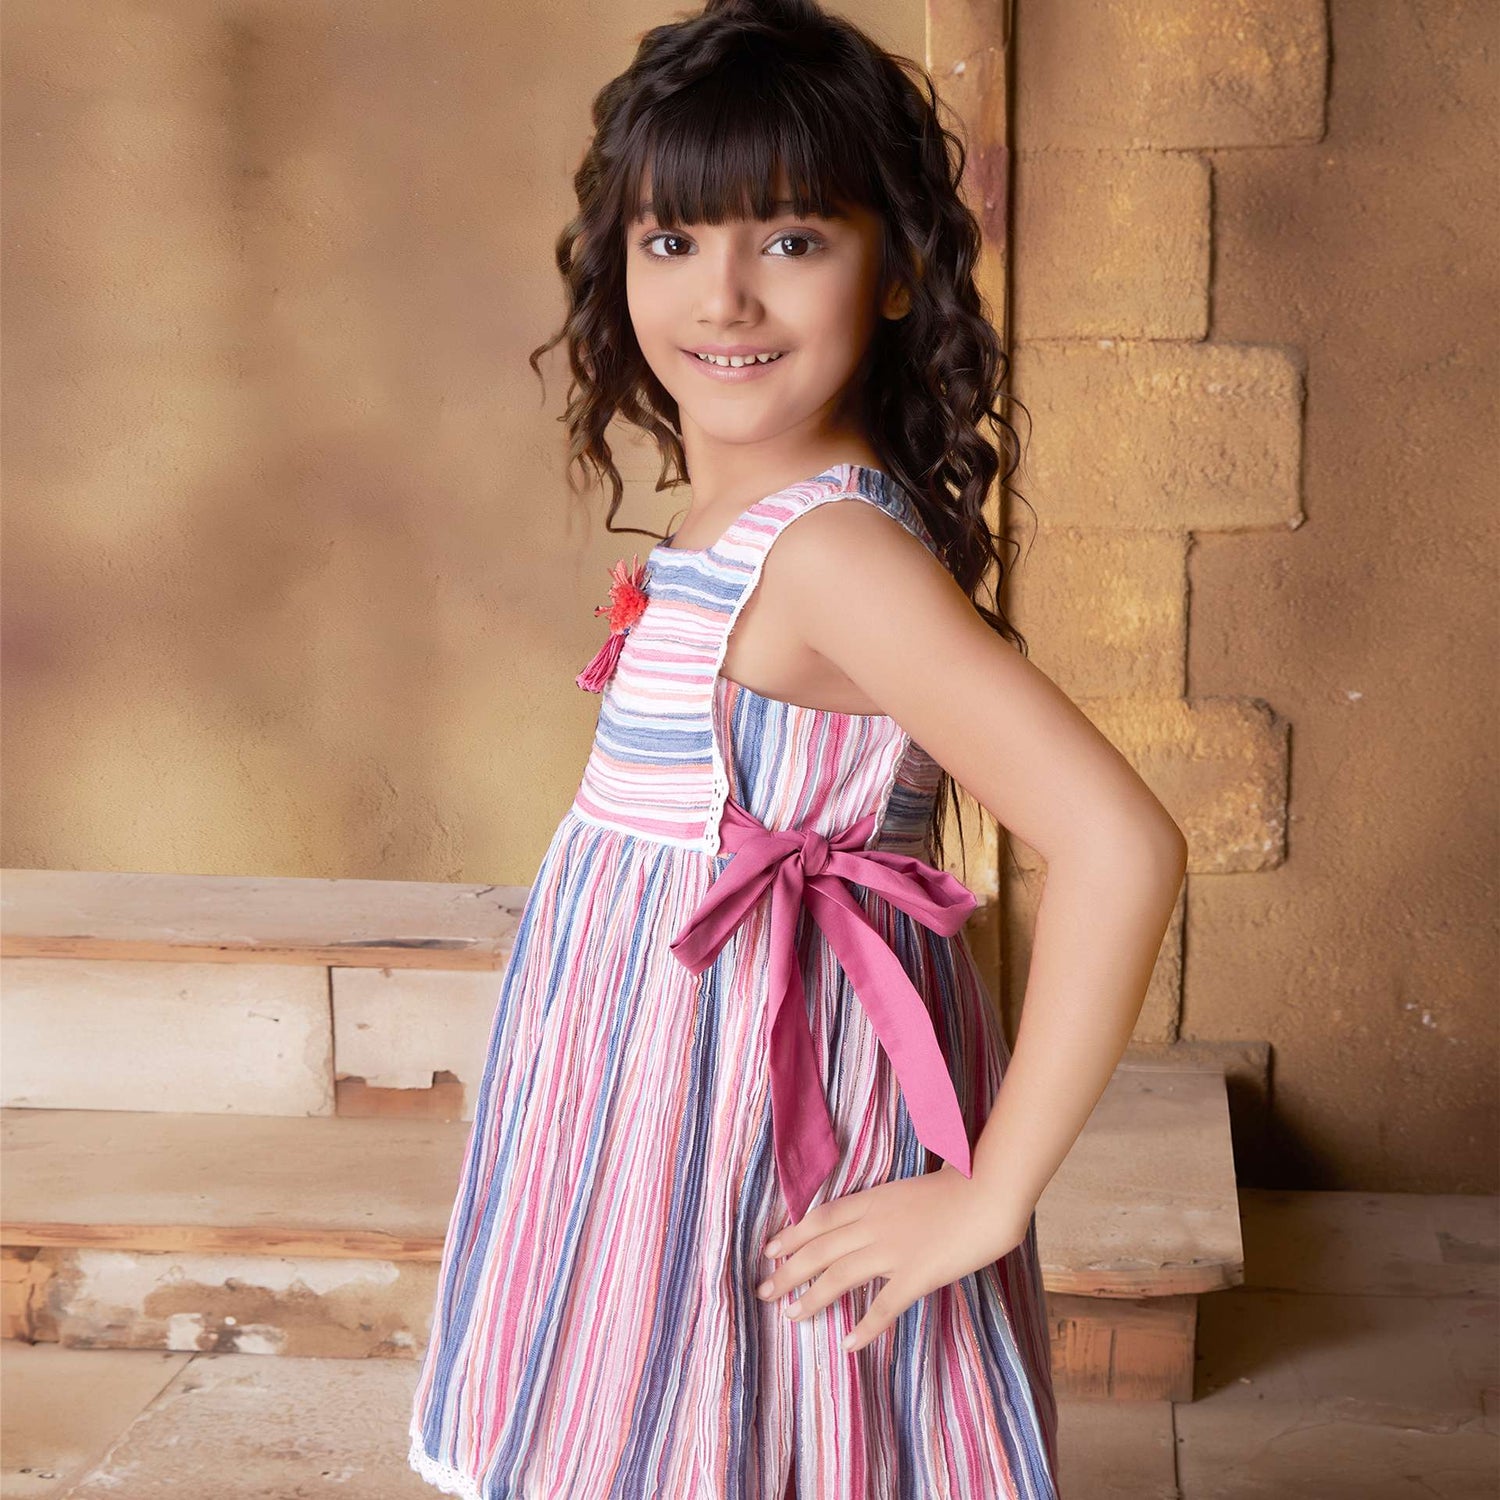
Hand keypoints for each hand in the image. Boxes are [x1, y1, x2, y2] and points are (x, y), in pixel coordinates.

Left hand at [754, 1164, 1031, 1352]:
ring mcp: (893, 1250)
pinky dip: (864, 1326)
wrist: (988, 1194)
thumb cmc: (958, 1184)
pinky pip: (883, 1305)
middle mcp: (874, 1225)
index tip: (769, 1250)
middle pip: (819, 1249)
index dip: (793, 1235)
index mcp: (873, 1199)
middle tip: (764, 1291)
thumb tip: (872, 1214)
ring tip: (791, 1315)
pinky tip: (848, 1343)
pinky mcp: (916, 1275)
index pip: (821, 1220)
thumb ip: (887, 1203)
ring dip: (811, 1297)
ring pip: (839, 1276)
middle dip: (788, 1271)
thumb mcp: (909, 1188)